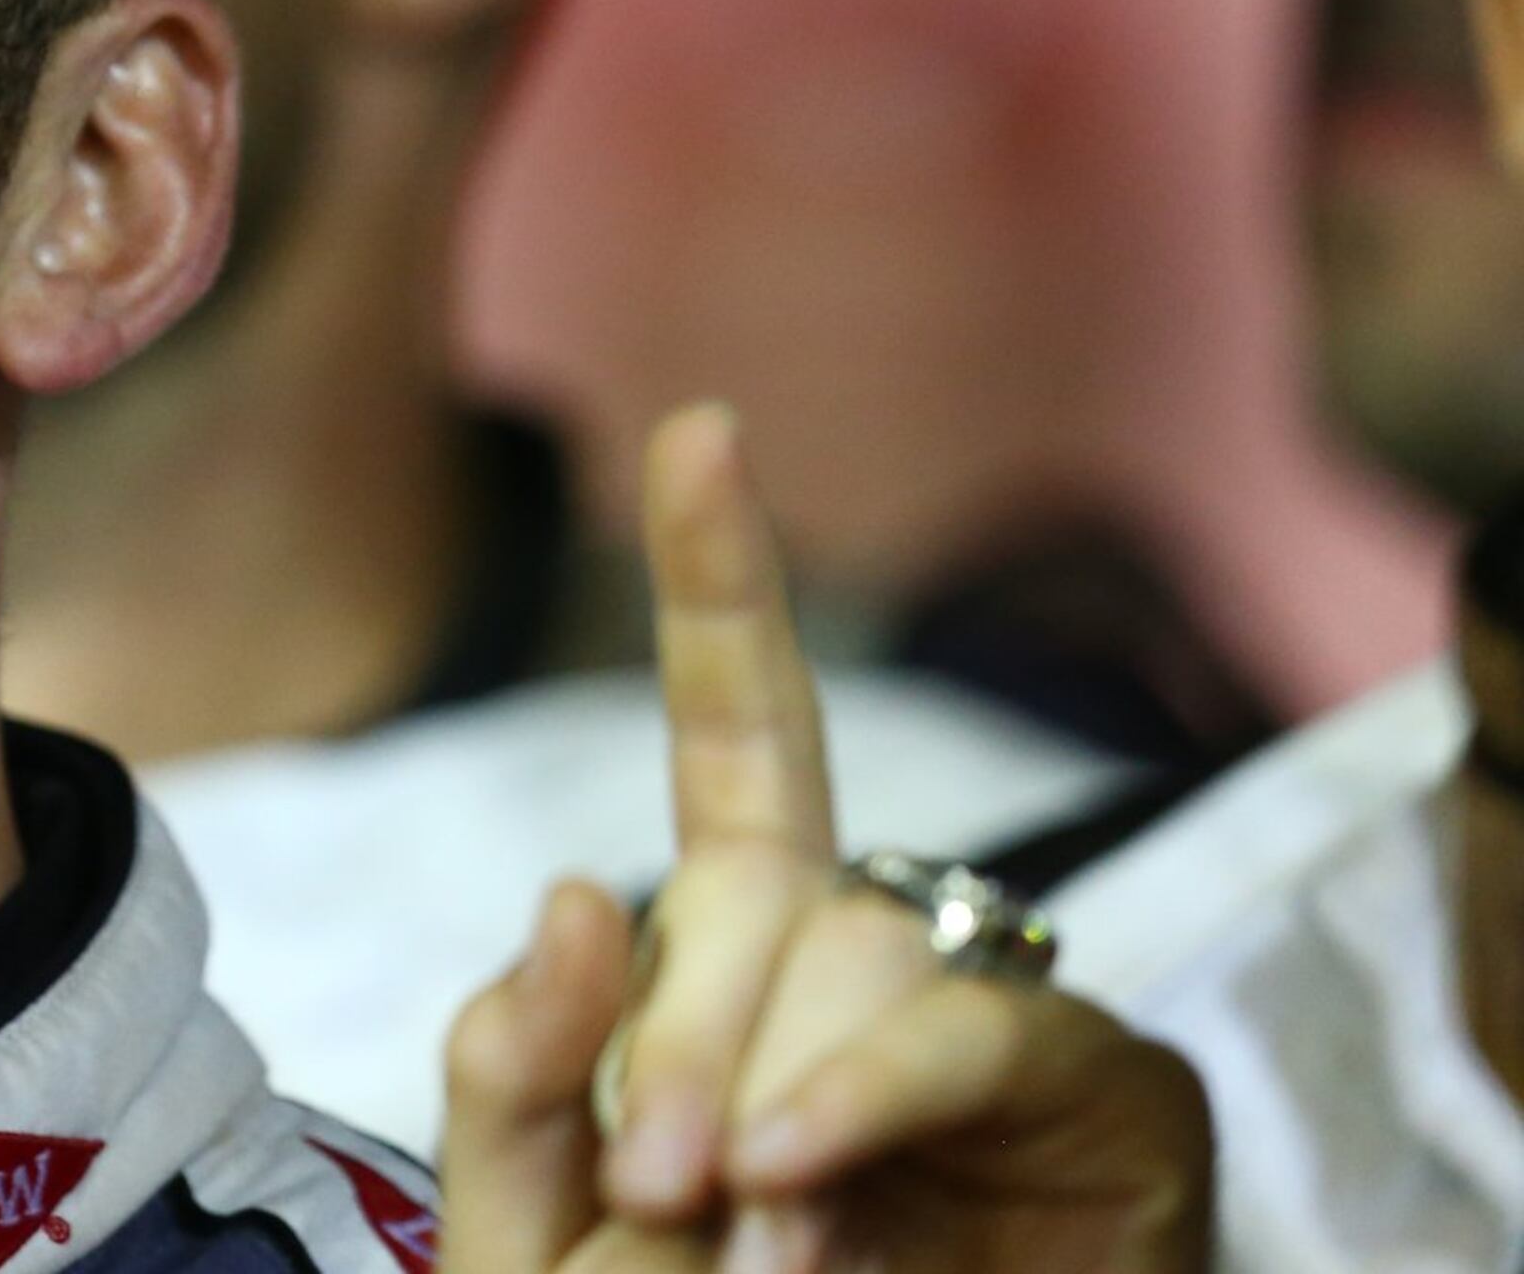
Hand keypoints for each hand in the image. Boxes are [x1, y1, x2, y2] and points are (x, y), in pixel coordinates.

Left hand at [435, 403, 1212, 1273]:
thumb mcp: (533, 1229)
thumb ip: (516, 1073)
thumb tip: (578, 886)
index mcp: (737, 971)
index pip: (735, 756)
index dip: (720, 590)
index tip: (697, 429)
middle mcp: (868, 968)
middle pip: (759, 877)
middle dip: (678, 1018)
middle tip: (652, 1189)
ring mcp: (993, 1020)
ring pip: (854, 941)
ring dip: (760, 1076)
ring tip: (728, 1228)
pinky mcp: (1107, 1098)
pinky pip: (969, 1027)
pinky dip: (865, 1091)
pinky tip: (794, 1167)